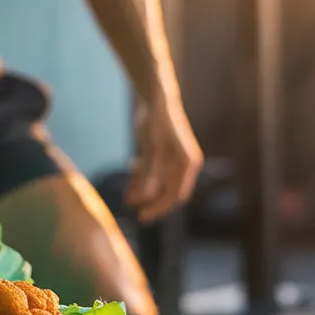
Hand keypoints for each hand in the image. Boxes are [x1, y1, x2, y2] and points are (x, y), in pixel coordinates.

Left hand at [125, 93, 202, 222]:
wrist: (156, 98)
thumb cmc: (157, 120)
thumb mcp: (152, 146)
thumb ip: (150, 170)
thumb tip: (147, 196)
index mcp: (188, 163)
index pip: (175, 194)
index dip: (159, 207)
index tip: (142, 217)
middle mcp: (184, 164)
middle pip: (168, 191)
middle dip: (150, 201)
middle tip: (132, 208)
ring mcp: (174, 160)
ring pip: (159, 183)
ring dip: (144, 191)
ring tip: (127, 197)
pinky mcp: (164, 155)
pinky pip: (154, 173)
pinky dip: (142, 179)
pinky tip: (130, 184)